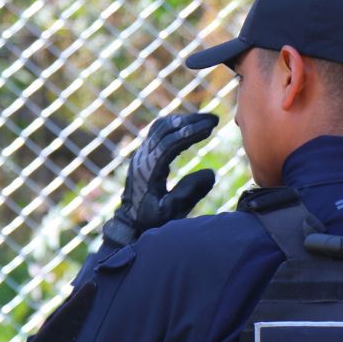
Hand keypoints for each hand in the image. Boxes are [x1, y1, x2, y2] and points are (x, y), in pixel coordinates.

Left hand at [101, 113, 217, 245]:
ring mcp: (141, 154)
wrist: (129, 222)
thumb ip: (189, 193)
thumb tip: (210, 172)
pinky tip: (190, 127)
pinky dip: (175, 125)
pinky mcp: (143, 154)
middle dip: (191, 121)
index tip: (210, 127)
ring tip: (206, 121)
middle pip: (165, 129)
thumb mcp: (171, 212)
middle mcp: (142, 158)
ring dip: (183, 120)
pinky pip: (158, 132)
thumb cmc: (150, 220)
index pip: (170, 143)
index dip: (191, 133)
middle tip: (214, 119)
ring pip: (161, 127)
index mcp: (149, 170)